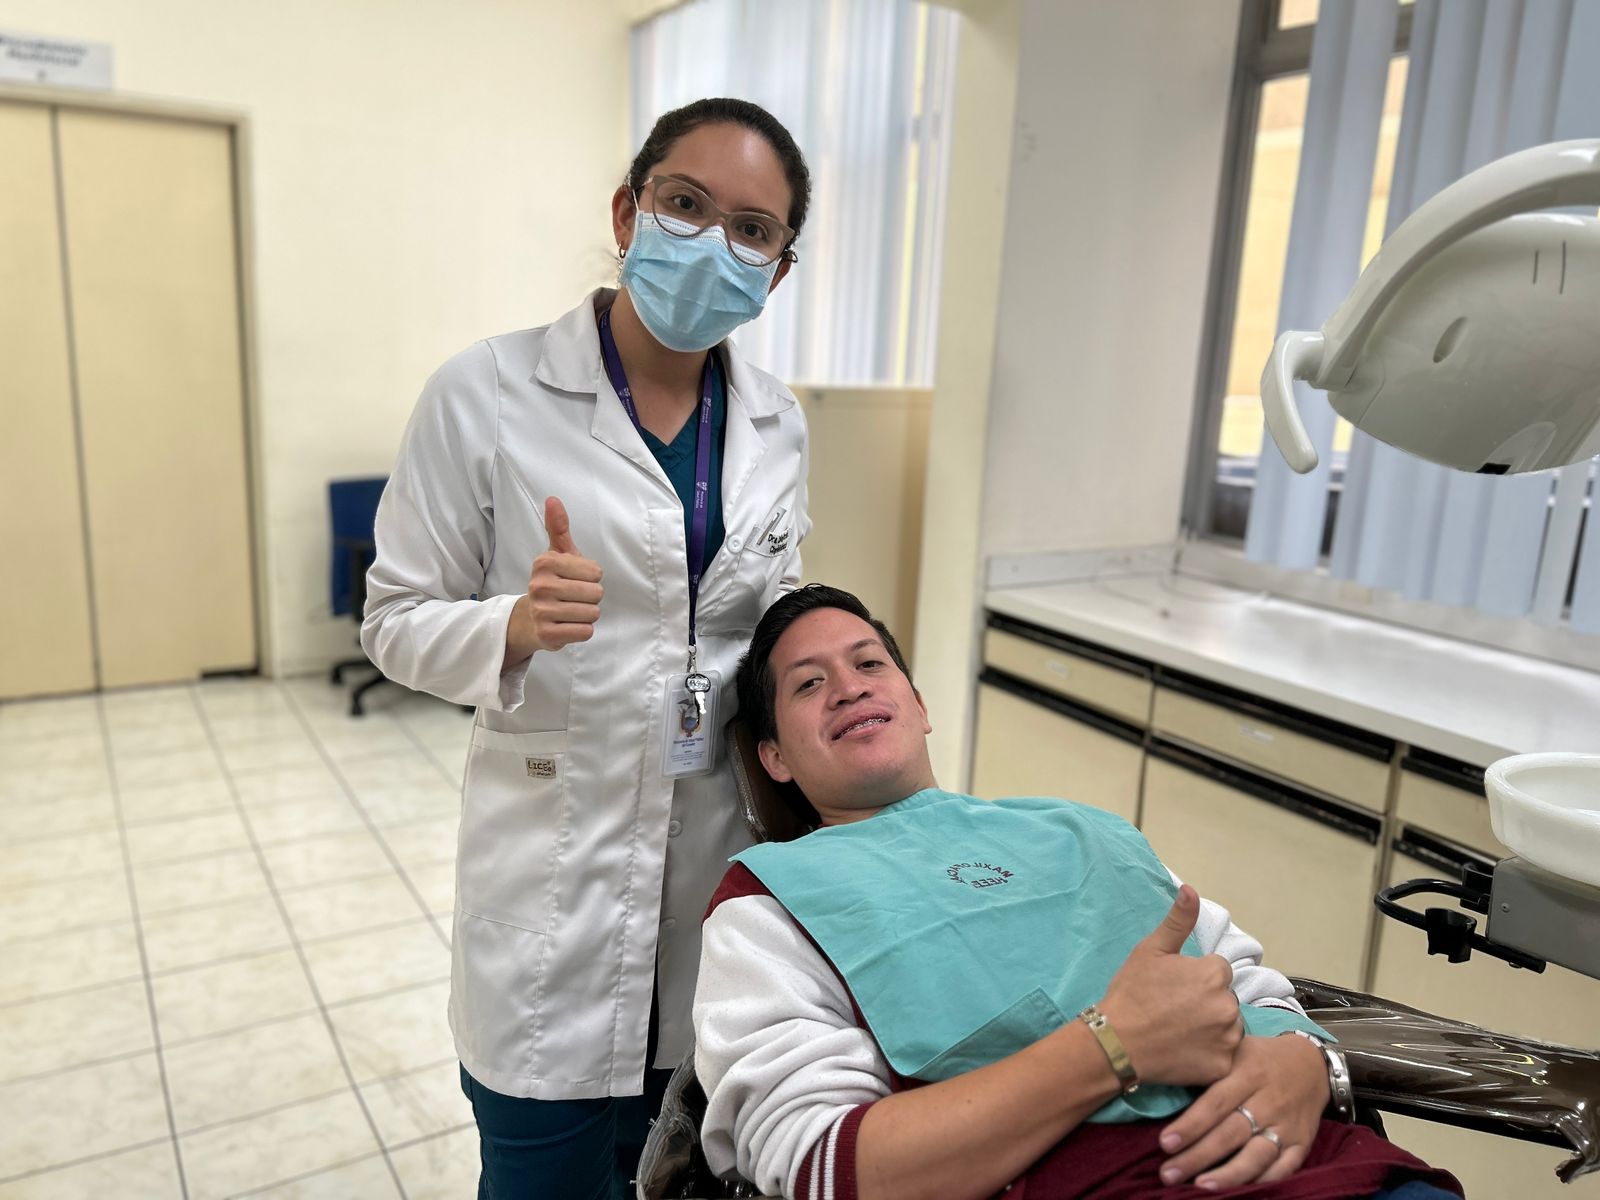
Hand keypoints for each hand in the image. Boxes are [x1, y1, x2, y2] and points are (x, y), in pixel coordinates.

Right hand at [514, 497, 603, 654]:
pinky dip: (582, 630)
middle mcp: (540, 586)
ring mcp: (542, 612)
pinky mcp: (547, 635)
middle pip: (596, 593)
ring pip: (592, 613)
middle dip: (591, 597)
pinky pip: (585, 632)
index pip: (596, 572)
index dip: (592, 577)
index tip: (575, 579)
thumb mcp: (557, 554)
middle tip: (574, 598)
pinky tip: (568, 625)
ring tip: (571, 611)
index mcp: (545, 563)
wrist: (531, 620)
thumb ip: (558, 528)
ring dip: (587, 614)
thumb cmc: (553, 582)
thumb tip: (552, 499)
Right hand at [1098, 886, 1243, 1086]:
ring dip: (1213, 1028)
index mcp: (1215, 973)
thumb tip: (1191, 890)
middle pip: (1225, 999)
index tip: (1175, 989)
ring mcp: (1228, 1038)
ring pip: (1229, 1027)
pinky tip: (1187, 1051)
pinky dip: (1211, 1054)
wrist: (1117, 1041)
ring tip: (1181, 1032)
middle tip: (1176, 1012)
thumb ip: (1178, 921)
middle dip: (1207, 1002)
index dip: (1196, 978)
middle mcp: (1228, 1004)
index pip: (1219, 971)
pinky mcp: (1223, 1065)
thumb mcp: (1151, 950)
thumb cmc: (1132, 992)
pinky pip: (1225, 1055)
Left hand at [1156, 1034, 1328, 1188]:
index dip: (1190, 1126)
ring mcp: (1287, 1125)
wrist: (1312, 1064)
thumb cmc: (1260, 1057)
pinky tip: (1240, 1190)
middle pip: (1230, 1134)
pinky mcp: (1302, 1143)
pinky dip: (1264, 1180)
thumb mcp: (1234, 1049)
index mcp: (1247, 1074)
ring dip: (1229, 1174)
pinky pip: (1284, 1167)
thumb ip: (1209, 1066)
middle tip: (1169, 1174)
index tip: (1165, 1143)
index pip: (1215, 1104)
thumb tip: (1166, 1079)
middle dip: (1198, 1156)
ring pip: (1257, 1155)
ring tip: (1200, 1186)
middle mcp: (1268, 1101)